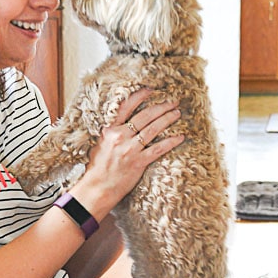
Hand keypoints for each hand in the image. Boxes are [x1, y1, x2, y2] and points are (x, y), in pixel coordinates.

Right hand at [75, 89, 183, 211]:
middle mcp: (120, 136)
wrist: (98, 188)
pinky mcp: (138, 162)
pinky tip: (179, 137)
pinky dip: (170, 142)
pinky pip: (158, 149)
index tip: (151, 90)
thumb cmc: (97, 168)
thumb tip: (120, 125)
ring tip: (177, 114)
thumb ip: (111, 133)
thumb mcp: (100, 145)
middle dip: (161, 107)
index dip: (140, 97)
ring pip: (153, 129)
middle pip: (145, 117)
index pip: (126, 107)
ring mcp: (130, 149)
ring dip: (167, 120)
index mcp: (110, 130)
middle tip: (172, 102)